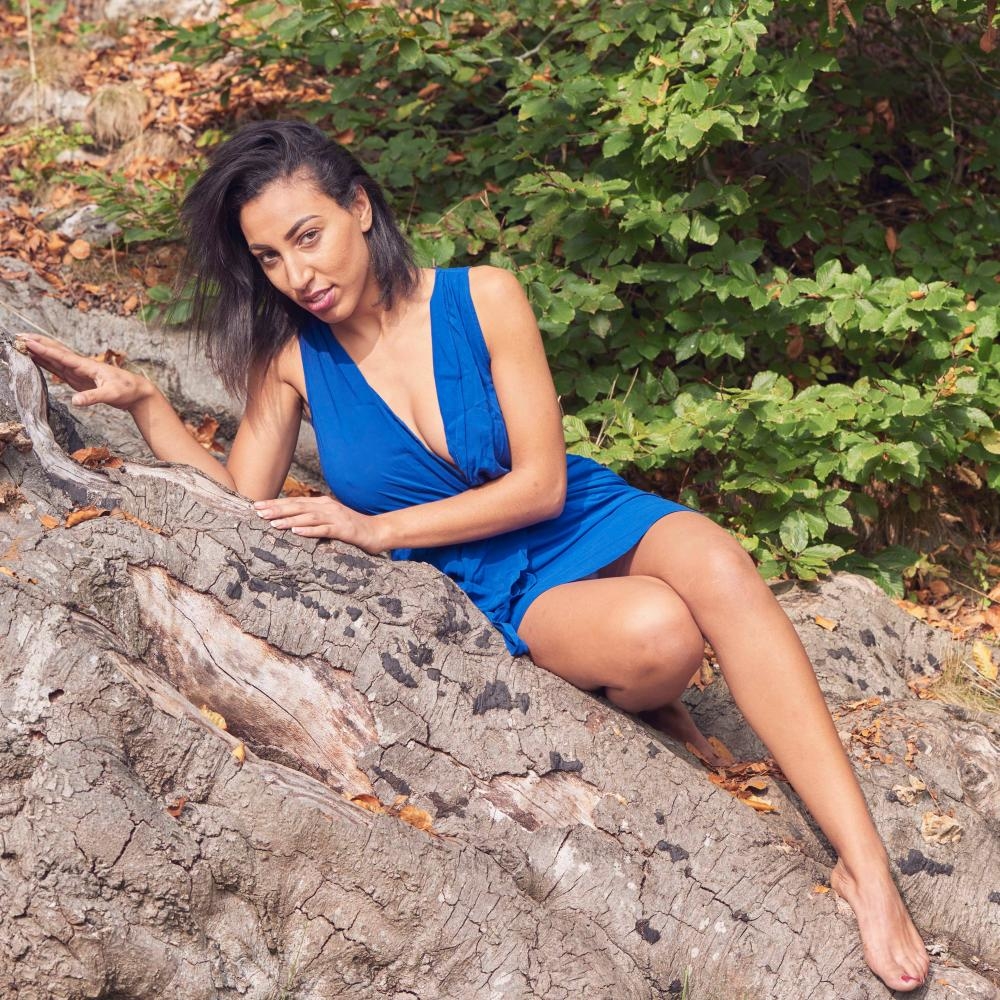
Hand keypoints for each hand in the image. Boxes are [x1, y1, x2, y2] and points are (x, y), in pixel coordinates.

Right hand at [16, 333, 153, 411]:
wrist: (137, 391)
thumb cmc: (127, 390)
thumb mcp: (111, 395)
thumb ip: (93, 397)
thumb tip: (74, 401)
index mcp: (86, 366)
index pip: (61, 356)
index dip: (44, 350)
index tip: (27, 342)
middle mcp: (80, 366)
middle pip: (55, 352)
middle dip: (37, 344)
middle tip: (18, 335)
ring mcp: (79, 372)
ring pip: (55, 359)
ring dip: (39, 351)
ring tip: (22, 343)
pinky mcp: (79, 379)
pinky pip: (59, 369)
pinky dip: (47, 363)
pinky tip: (37, 359)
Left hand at [253, 495, 386, 552]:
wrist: (377, 531)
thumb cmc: (351, 528)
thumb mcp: (330, 520)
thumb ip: (314, 518)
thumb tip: (291, 522)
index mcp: (322, 503)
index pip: (295, 502)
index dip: (275, 503)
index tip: (256, 506)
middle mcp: (327, 507)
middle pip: (298, 506)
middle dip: (277, 508)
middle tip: (257, 511)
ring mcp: (336, 518)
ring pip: (308, 517)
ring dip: (290, 519)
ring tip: (272, 522)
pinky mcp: (343, 530)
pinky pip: (324, 530)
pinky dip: (309, 531)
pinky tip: (297, 532)